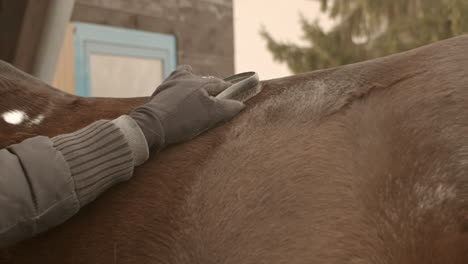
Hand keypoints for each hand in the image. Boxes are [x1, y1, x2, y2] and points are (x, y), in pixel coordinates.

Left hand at [129, 65, 244, 148]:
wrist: (153, 125)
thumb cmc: (183, 120)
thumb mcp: (210, 115)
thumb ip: (228, 108)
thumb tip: (240, 104)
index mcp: (200, 82)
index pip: (220, 84)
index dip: (228, 92)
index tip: (232, 99)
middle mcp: (186, 78)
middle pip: (204, 80)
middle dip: (211, 88)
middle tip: (215, 101)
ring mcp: (171, 83)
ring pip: (188, 77)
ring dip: (195, 84)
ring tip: (198, 96)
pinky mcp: (160, 91)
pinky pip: (173, 84)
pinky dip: (179, 86)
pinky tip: (179, 95)